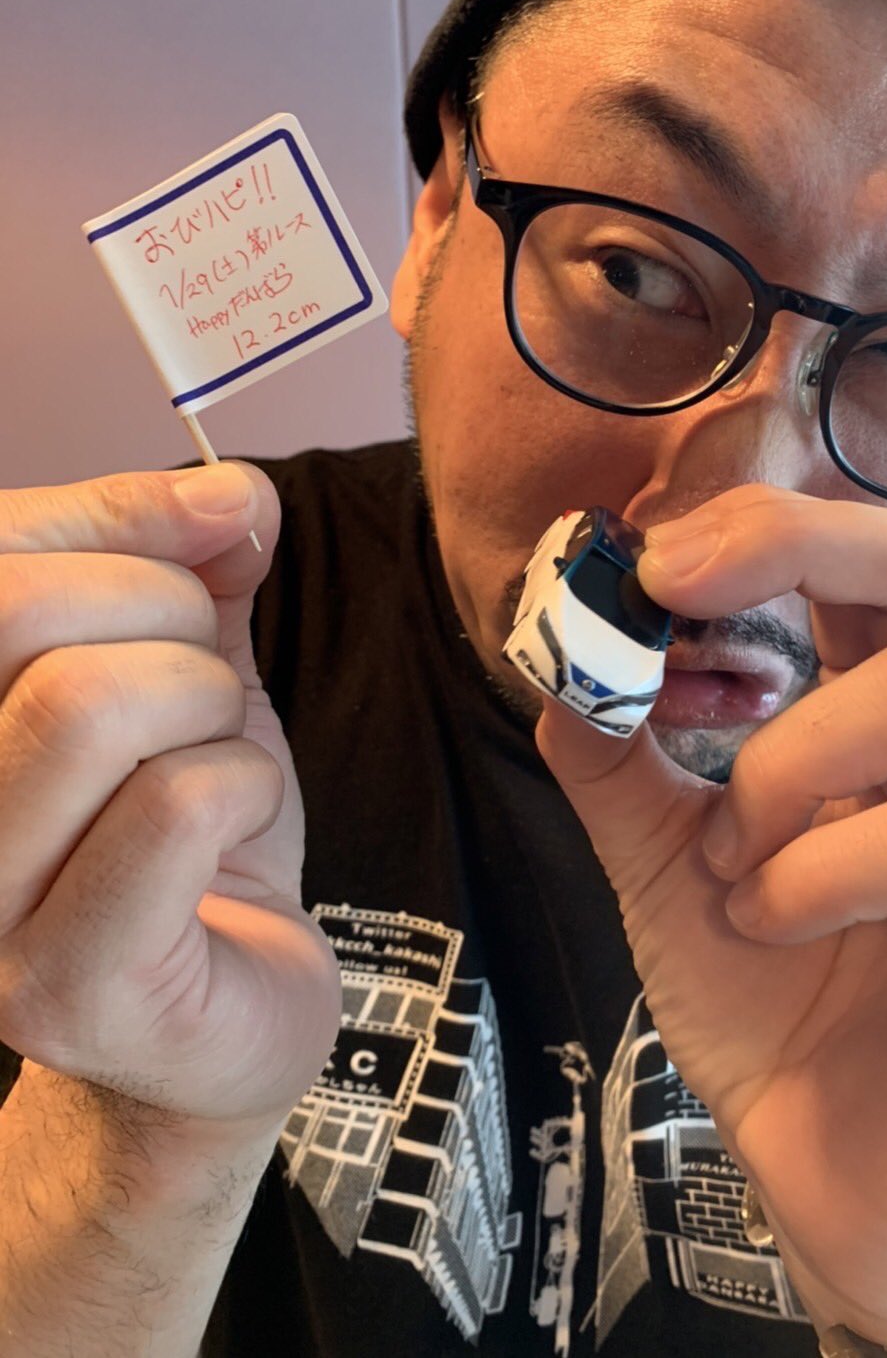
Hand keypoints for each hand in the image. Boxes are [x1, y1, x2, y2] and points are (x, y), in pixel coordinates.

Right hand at [0, 463, 339, 1132]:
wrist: (223, 1011)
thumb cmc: (189, 836)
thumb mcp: (185, 668)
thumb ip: (190, 567)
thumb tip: (235, 493)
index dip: (118, 512)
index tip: (222, 525)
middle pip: (20, 614)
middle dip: (170, 616)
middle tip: (210, 689)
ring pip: (90, 703)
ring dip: (210, 710)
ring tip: (219, 762)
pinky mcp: (64, 987)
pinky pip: (174, 806)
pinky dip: (245, 785)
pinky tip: (237, 828)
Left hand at [537, 485, 886, 1344]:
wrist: (839, 1190)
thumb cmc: (775, 1019)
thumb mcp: (671, 876)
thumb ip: (624, 773)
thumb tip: (563, 667)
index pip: (872, 566)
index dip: (767, 531)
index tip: (649, 564)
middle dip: (795, 550)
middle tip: (678, 589)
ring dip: (784, 770)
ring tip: (733, 869)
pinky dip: (829, 866)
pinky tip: (770, 922)